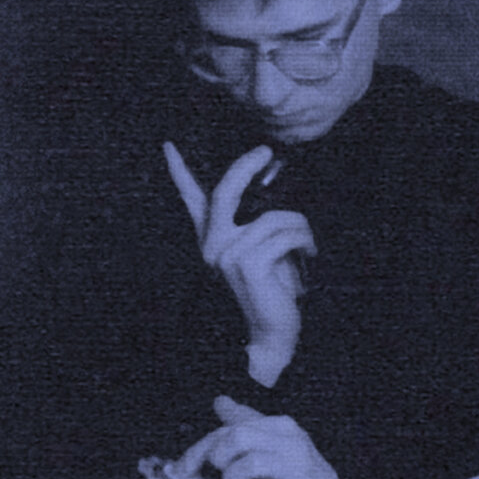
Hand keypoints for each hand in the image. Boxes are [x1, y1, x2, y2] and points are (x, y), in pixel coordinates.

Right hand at [164, 142, 314, 383]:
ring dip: (301, 227)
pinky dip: (305, 240)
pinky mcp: (247, 263)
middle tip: (267, 152)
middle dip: (246, 165)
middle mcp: (212, 245)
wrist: (272, 333)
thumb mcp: (264, 251)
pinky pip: (285, 233)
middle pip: (226, 191)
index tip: (169, 145)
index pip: (191, 200)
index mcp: (212, 240)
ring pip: (274, 215)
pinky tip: (308, 255)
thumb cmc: (274, 290)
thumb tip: (273, 185)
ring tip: (306, 245)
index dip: (180, 171)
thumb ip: (258, 224)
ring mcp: (226, 254)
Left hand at [164, 396, 353, 478]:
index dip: (200, 448)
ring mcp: (296, 468)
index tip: (184, 468)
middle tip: (220, 474)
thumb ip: (246, 422)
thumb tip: (220, 401)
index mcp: (281, 426)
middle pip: (238, 437)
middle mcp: (291, 442)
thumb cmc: (292, 472)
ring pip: (247, 464)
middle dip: (218, 458)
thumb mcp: (272, 443)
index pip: (232, 427)